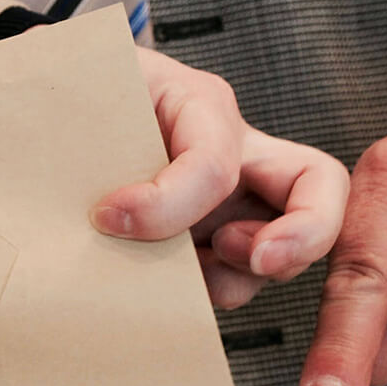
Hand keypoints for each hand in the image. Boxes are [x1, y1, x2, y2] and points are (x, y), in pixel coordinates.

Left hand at [90, 47, 349, 308]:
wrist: (67, 112)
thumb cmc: (79, 94)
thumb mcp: (79, 91)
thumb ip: (82, 127)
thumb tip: (85, 202)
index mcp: (200, 104)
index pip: (213, 162)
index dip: (166, 202)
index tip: (106, 216)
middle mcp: (236, 153)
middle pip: (319, 187)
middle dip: (305, 233)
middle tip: (259, 261)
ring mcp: (236, 203)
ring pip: (282, 251)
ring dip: (238, 277)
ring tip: (179, 274)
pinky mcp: (217, 244)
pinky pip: (238, 280)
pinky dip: (209, 295)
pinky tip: (163, 289)